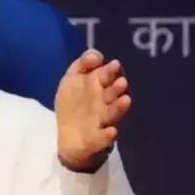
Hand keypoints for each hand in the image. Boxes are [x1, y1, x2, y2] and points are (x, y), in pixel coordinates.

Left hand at [54, 50, 131, 171]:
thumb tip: (96, 55)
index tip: (114, 65)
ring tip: (125, 100)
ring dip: (118, 107)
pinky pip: (103, 138)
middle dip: (116, 88)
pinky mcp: (97, 139)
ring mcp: (101, 121)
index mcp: (97, 87)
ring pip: (111, 113)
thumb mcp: (72, 80)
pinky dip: (107, 136)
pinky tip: (111, 131)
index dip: (109, 71)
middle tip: (121, 82)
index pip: (105, 76)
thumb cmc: (73, 103)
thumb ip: (82, 64)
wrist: (68, 136)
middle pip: (111, 94)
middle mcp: (103, 103)